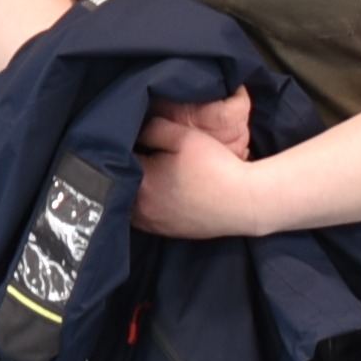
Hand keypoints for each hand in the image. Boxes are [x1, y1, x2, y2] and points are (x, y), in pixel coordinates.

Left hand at [132, 114, 281, 241]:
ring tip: (147, 172)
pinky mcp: (165, 233)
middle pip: (120, 183)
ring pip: (129, 202)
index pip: (117, 159)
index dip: (123, 145)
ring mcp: (152, 224)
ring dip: (133, 188)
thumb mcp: (183, 136)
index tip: (131, 137)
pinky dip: (145, 203)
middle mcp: (140, 208)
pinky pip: (143, 216)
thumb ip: (153, 128)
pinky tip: (159, 192)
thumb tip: (135, 128)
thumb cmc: (214, 167)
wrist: (243, 202)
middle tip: (137, 153)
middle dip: (124, 168)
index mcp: (141, 182)